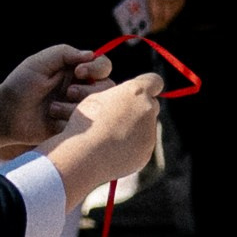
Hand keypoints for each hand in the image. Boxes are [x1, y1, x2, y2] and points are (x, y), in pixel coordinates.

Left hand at [0, 43, 109, 153]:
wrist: (5, 115)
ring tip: (52, 108)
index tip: (79, 72)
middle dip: (87, 90)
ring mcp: (79, 109)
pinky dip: (67, 122)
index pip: (103, 65)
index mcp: (76, 71)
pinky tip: (51, 121)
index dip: (97, 68)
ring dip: (74, 107)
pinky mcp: (73, 127)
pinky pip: (83, 127)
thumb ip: (64, 53)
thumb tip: (91, 54)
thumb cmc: (20, 85)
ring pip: (97, 108)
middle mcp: (82, 89)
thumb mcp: (38, 62)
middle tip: (68, 92)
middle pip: (107, 88)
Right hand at [48, 69, 162, 207]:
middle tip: (121, 115)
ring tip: (109, 137)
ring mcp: (149, 133)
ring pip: (146, 128)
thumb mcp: (94, 99)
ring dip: (133, 130)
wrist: (82, 156)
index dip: (148, 85)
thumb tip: (123, 99)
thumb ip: (115, 96)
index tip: (140, 92)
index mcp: (136, 92)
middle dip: (139, 109)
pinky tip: (111, 151)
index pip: (154, 81)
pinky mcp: (146, 153)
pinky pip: (141, 147)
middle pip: (152, 105)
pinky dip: (130, 148)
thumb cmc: (83, 123)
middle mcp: (148, 110)